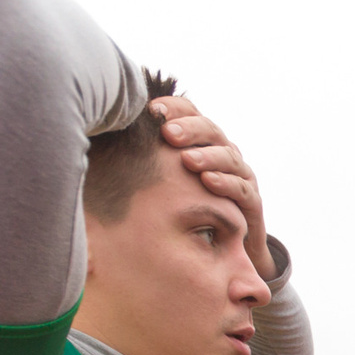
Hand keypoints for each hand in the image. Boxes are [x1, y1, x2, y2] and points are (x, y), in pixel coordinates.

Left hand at [149, 93, 276, 281]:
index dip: (174, 108)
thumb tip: (103, 138)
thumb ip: (146, 158)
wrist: (227, 245)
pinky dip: (225, 183)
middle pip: (210, 129)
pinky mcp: (251, 201)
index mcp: (202, 141)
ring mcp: (240, 175)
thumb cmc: (188, 208)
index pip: (191, 113)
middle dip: (189, 129)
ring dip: (207, 156)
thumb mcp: (165, 180)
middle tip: (168, 132)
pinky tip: (207, 181)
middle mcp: (223, 152)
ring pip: (228, 156)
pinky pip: (241, 187)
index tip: (151, 109)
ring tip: (187, 160)